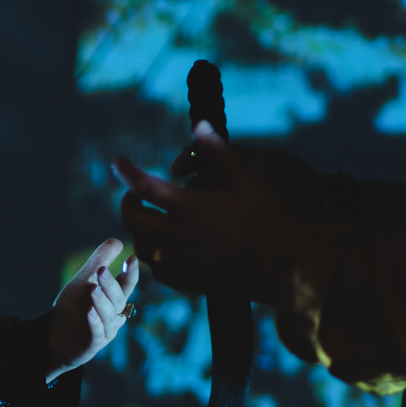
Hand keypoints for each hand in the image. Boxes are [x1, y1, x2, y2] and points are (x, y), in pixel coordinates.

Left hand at [46, 239, 140, 381]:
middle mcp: (113, 315)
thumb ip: (99, 261)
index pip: (126, 285)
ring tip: (93, 290)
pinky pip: (97, 333)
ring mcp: (104, 331)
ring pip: (109, 317)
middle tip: (101, 271)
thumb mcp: (83, 281)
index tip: (131, 259)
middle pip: (118, 300)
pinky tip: (89, 312)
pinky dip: (94, 323)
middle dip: (110, 285)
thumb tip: (117, 241)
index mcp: (112, 299)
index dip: (130, 274)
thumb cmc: (72, 308)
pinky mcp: (92, 345)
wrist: (53, 338)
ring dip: (102, 303)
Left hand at [115, 122, 322, 293]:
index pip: (144, 187)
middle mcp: (180, 236)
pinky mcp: (192, 282)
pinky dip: (155, 259)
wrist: (289, 261)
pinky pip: (159, 273)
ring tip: (150, 222)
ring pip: (142, 249)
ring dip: (140, 232)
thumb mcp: (246, 177)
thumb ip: (218, 152)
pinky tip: (165, 249)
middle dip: (128, 203)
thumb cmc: (270, 215)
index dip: (126, 172)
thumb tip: (199, 124)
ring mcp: (183, 262)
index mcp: (190, 207)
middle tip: (135, 195)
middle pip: (134, 220)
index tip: (117, 162)